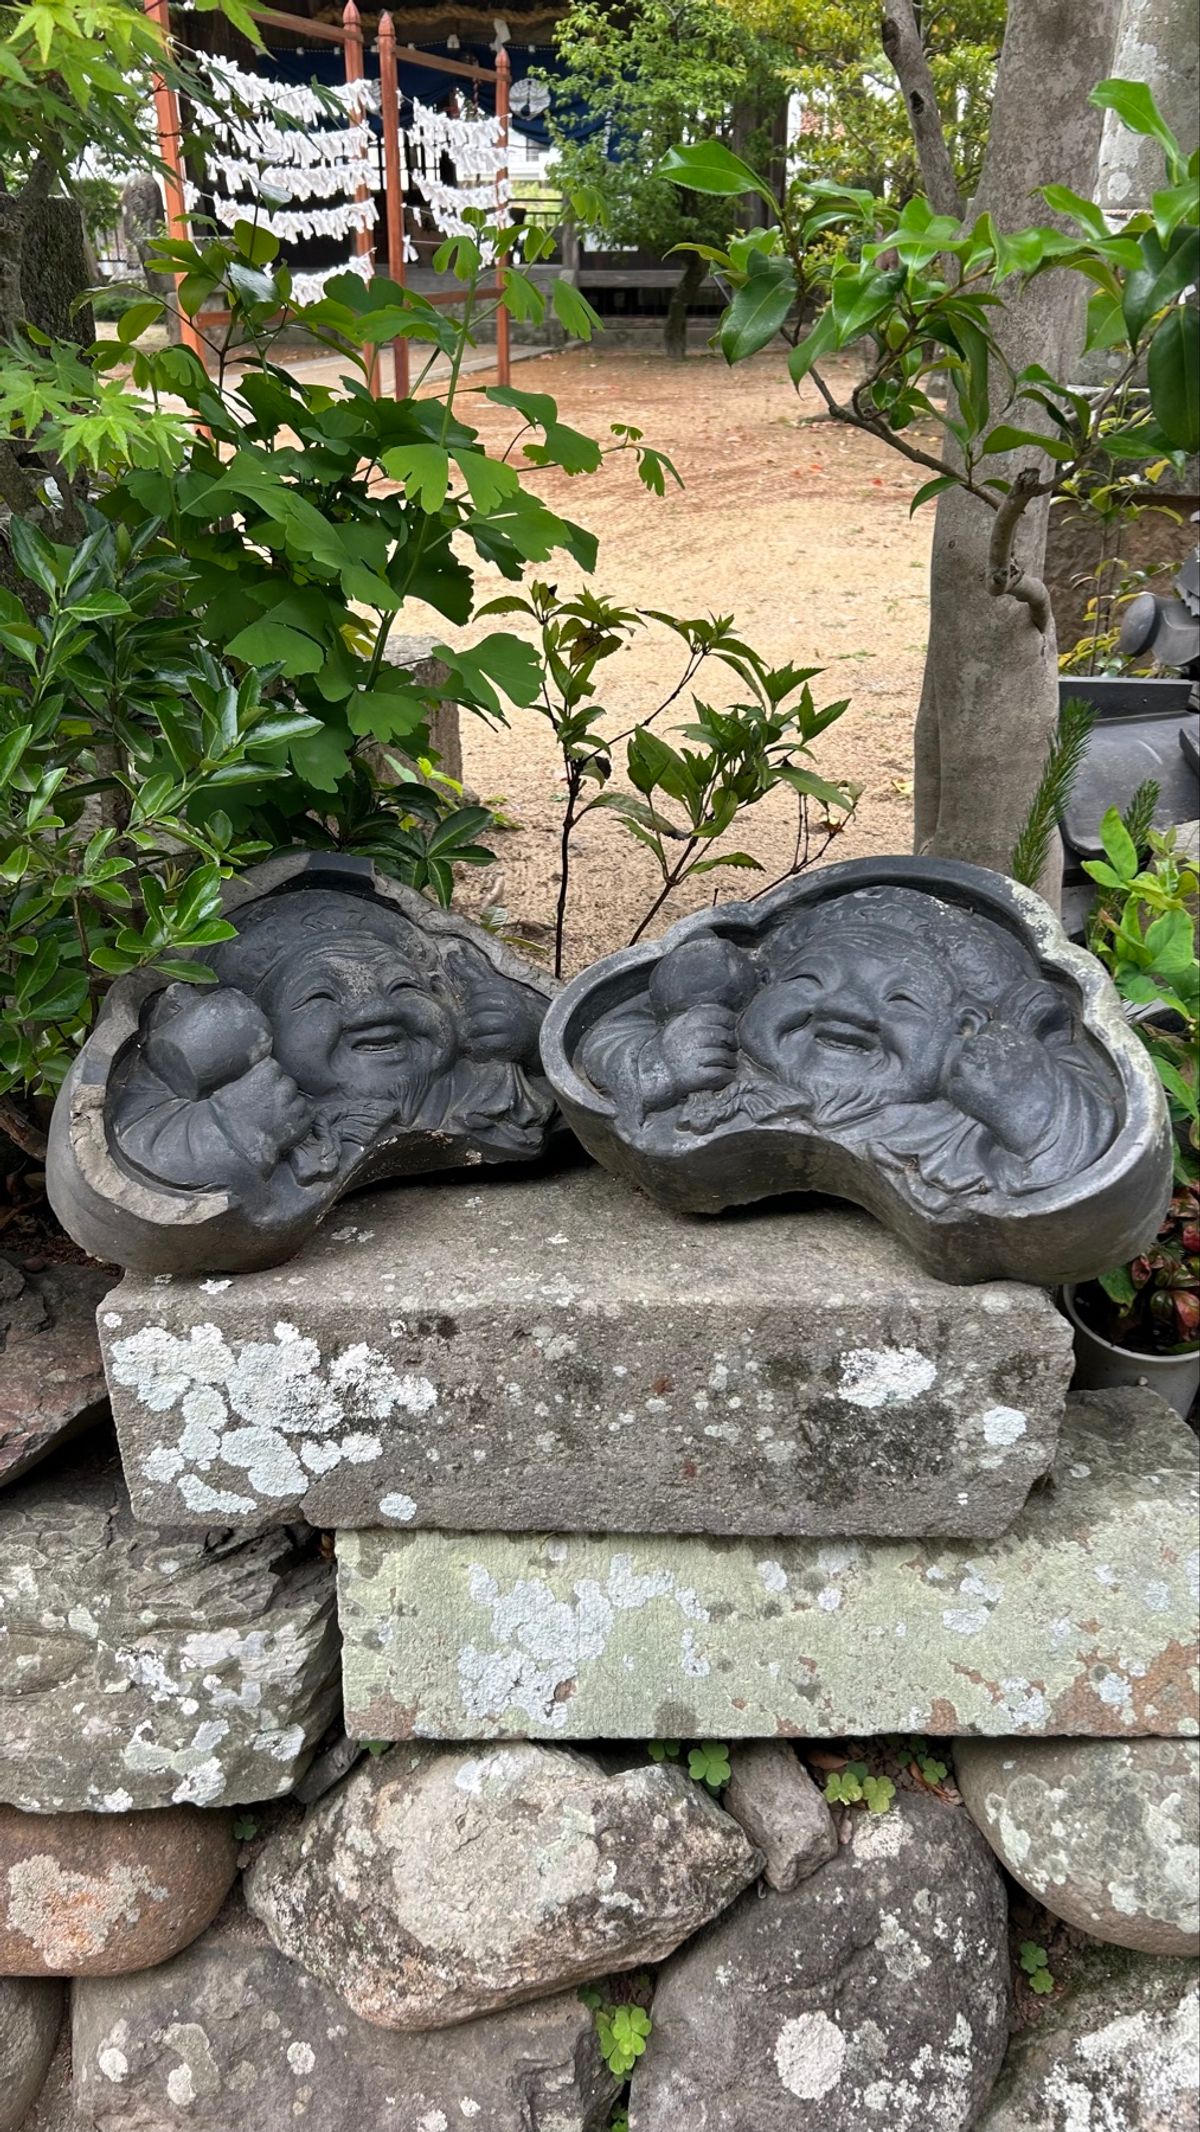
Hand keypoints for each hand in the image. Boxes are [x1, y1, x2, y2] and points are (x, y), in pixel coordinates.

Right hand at [209, 1056, 316, 1178]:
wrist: (233, 1146)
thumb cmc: (225, 1118)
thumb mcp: (232, 1087)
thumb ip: (251, 1076)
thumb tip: (258, 1069)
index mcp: (266, 1073)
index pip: (274, 1067)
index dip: (268, 1078)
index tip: (261, 1087)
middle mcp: (283, 1087)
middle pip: (288, 1083)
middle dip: (280, 1091)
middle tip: (266, 1105)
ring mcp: (294, 1106)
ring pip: (298, 1099)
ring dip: (290, 1106)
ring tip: (273, 1118)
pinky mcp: (302, 1123)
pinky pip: (305, 1115)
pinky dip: (297, 1119)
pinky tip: (282, 1126)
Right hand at [654, 1003, 739, 1100]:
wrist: (654, 1073)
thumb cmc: (672, 1050)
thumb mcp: (679, 1026)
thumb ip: (699, 1018)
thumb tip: (730, 1017)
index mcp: (686, 1022)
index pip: (717, 1014)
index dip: (728, 1021)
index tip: (730, 1027)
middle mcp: (688, 1037)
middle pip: (723, 1035)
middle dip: (731, 1043)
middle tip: (731, 1048)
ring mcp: (691, 1057)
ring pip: (724, 1056)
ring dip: (730, 1061)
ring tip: (727, 1064)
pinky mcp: (694, 1076)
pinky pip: (720, 1073)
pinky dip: (726, 1076)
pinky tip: (724, 1076)